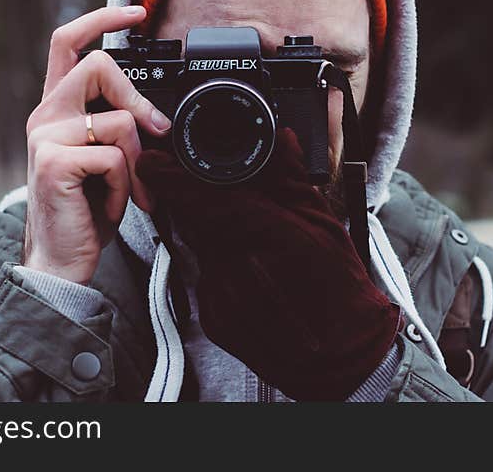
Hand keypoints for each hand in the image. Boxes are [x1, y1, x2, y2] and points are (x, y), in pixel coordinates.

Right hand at [23, 6, 171, 283]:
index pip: (67, 42)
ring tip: (128, 192)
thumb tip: (154, 116)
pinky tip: (112, 206)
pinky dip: (125, 187)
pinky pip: (114, 158)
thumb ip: (117, 129)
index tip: (135, 11)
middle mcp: (44, 116)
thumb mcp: (105, 162)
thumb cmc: (85, 212)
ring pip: (117, 121)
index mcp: (55, 109)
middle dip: (136, 97)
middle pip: (96, 65)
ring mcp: (44, 138)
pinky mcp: (53, 163)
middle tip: (155, 132)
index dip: (100, 19)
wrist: (61, 261)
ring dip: (137, 163)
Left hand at [136, 128, 400, 399]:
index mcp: (266, 236)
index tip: (153, 161)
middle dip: (193, 200)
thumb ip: (292, 178)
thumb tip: (281, 137)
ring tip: (246, 236)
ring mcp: (222, 296)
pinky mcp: (215, 317)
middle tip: (207, 189)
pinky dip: (219, 264)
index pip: (204, 200)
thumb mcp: (323, 223)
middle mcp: (237, 267)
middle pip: (194, 219)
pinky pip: (206, 277)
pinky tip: (247, 268)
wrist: (339, 354)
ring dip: (210, 232)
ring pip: (199, 247)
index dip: (172, 179)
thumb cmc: (339, 288)